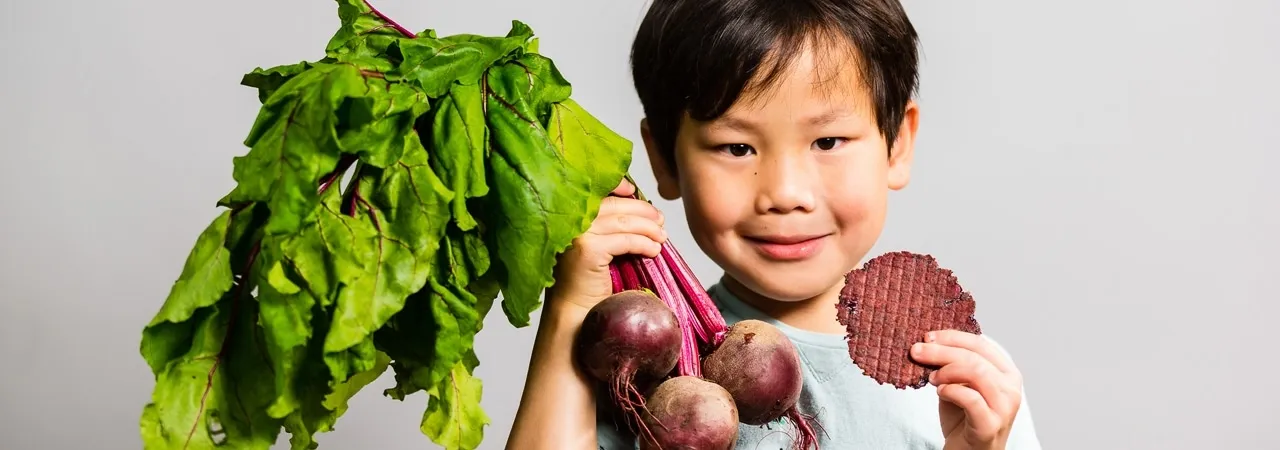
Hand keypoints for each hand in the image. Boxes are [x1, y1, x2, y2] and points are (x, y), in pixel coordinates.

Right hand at [548, 178, 666, 313]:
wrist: (575, 311)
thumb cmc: (587, 281)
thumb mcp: (596, 245)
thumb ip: (609, 226)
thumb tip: (642, 210)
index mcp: (569, 215)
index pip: (596, 190)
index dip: (617, 185)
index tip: (634, 191)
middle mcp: (570, 220)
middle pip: (614, 206)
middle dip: (642, 211)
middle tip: (660, 219)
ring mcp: (578, 234)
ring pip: (623, 222)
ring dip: (648, 228)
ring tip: (662, 237)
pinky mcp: (589, 249)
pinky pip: (626, 240)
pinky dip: (644, 243)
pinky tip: (654, 250)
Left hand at [911, 330, 1022, 449]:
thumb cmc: (963, 419)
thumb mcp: (958, 384)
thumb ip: (951, 366)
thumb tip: (928, 343)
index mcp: (1006, 372)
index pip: (980, 344)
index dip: (952, 337)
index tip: (928, 336)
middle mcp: (1011, 388)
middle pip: (974, 357)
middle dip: (941, 351)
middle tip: (917, 351)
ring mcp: (1004, 407)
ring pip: (976, 372)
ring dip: (947, 370)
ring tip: (931, 378)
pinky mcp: (991, 425)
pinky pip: (971, 399)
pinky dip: (951, 390)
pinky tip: (940, 391)